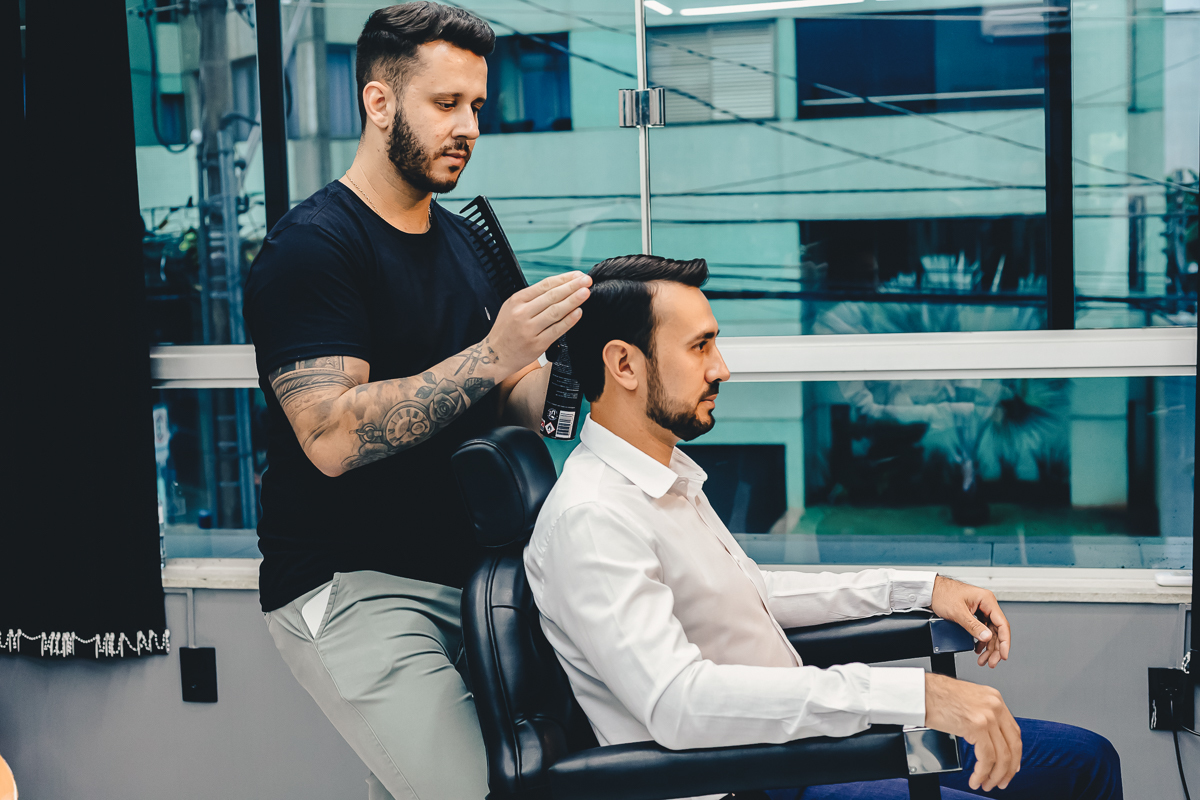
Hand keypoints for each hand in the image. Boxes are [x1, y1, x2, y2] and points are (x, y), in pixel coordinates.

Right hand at [488, 272, 590, 371]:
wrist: (495, 355)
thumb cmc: (506, 330)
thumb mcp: (512, 307)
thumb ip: (532, 298)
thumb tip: (560, 287)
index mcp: (517, 300)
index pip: (545, 285)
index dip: (564, 279)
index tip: (578, 276)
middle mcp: (522, 313)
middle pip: (552, 296)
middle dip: (572, 286)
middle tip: (586, 281)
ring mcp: (529, 329)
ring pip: (555, 311)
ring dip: (573, 301)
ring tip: (585, 293)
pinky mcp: (537, 344)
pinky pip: (556, 330)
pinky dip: (569, 321)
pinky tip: (578, 312)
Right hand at [924, 672, 1021, 790]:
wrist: (921, 691)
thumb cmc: (936, 695)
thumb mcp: (968, 701)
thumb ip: (981, 715)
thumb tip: (987, 739)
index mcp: (994, 699)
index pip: (1014, 731)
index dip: (1015, 753)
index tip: (1012, 766)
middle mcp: (995, 706)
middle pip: (1013, 745)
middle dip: (1008, 769)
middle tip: (1001, 781)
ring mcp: (987, 716)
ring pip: (1002, 755)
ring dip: (995, 775)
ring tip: (986, 784)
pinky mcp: (977, 726)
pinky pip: (986, 758)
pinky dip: (982, 773)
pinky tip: (976, 778)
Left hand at [930, 575, 1010, 667]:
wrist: (930, 591)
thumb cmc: (942, 594)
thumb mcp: (957, 612)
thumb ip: (973, 626)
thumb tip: (987, 637)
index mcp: (986, 600)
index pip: (1002, 624)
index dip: (1004, 642)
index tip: (1003, 655)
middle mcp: (985, 604)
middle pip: (997, 630)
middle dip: (995, 648)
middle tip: (991, 661)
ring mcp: (980, 609)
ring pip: (989, 632)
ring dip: (987, 647)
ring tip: (984, 659)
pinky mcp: (973, 614)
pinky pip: (981, 629)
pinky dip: (980, 641)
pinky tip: (977, 649)